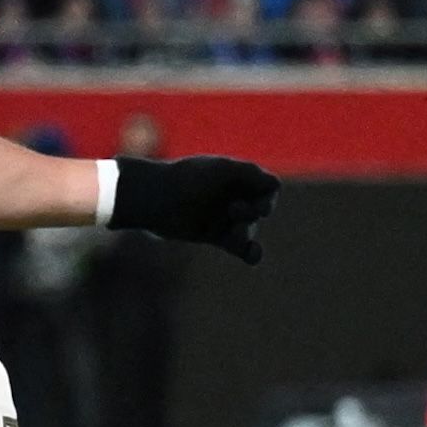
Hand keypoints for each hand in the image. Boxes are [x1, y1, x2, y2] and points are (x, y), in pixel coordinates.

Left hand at [109, 155, 282, 262]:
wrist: (152, 197)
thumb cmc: (185, 179)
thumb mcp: (219, 170)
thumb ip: (249, 173)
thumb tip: (275, 185)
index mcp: (238, 176)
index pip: (269, 187)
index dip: (268, 197)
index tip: (257, 204)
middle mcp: (234, 195)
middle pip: (260, 209)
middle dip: (251, 213)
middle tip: (234, 212)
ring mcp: (225, 216)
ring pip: (249, 230)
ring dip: (245, 234)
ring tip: (232, 236)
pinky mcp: (215, 236)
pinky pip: (241, 247)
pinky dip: (250, 253)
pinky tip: (252, 256)